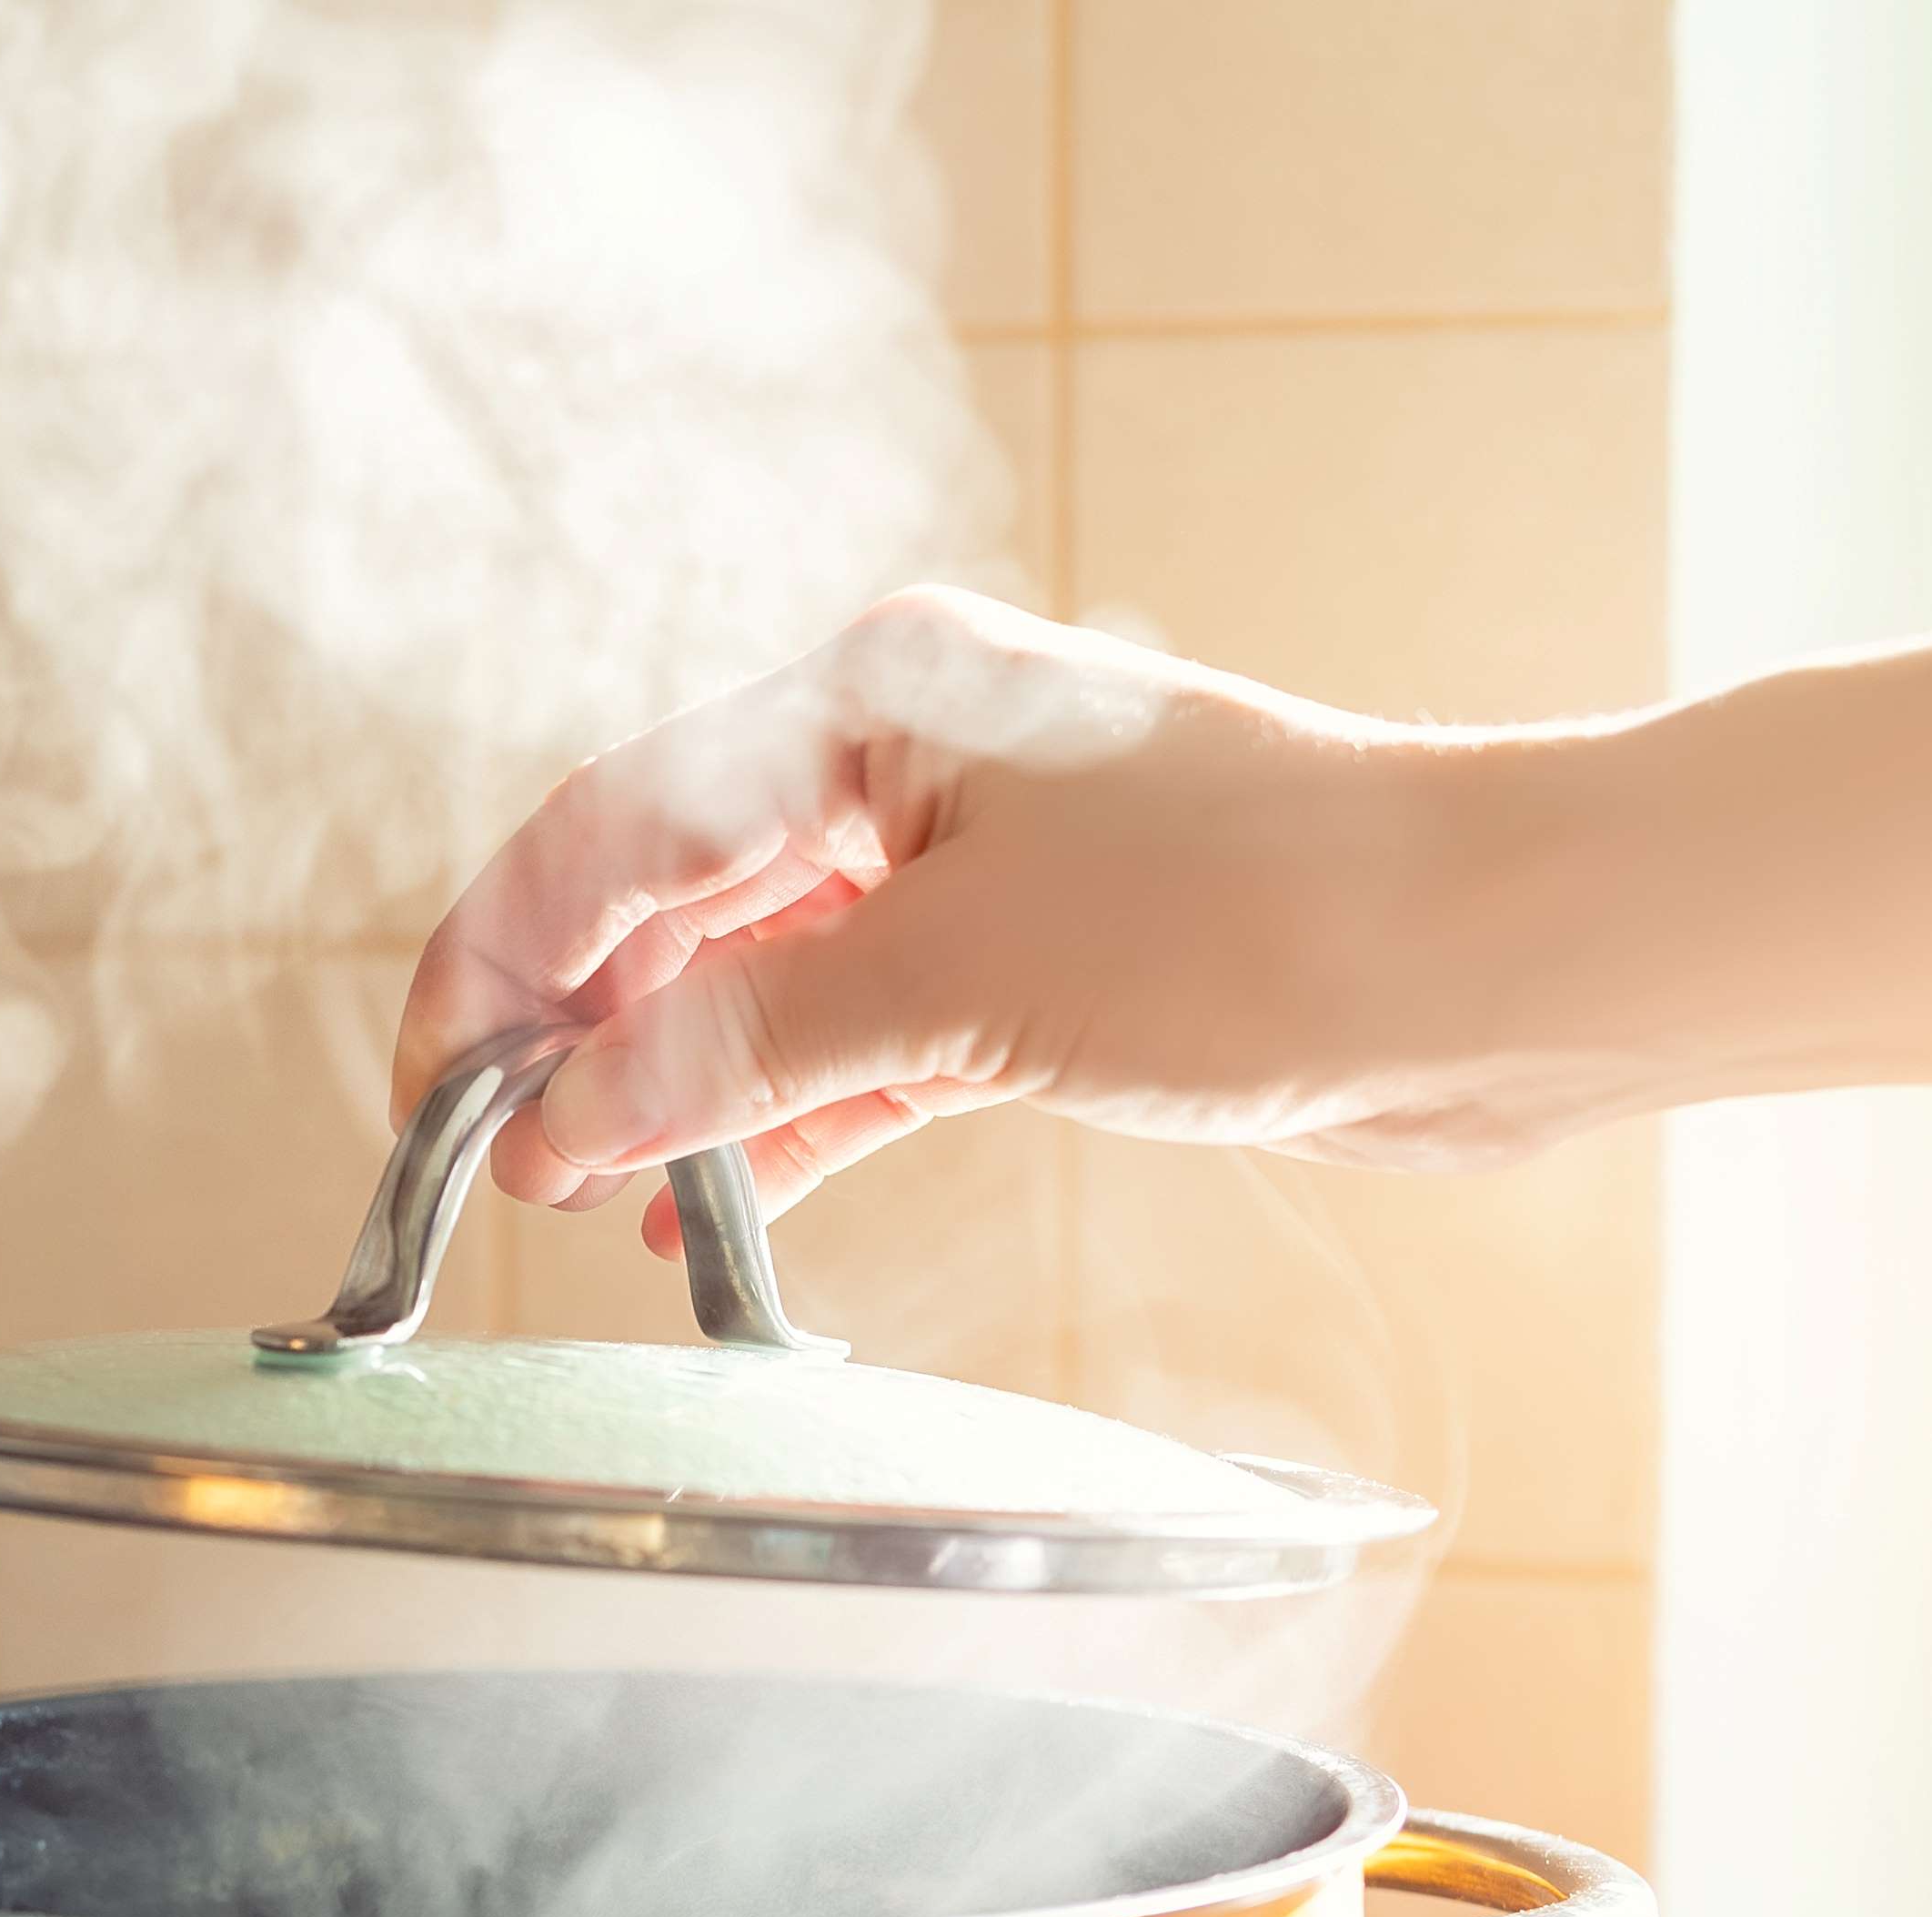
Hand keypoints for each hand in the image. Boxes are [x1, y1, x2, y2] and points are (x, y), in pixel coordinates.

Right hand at [393, 589, 1618, 1247]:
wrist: (1493, 963)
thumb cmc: (1265, 915)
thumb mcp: (957, 985)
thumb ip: (743, 1048)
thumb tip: (566, 1122)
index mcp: (871, 699)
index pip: (618, 828)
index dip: (506, 961)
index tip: (438, 1088)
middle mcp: (907, 766)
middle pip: (672, 901)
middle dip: (572, 1031)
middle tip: (486, 1163)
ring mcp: (969, 874)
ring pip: (757, 982)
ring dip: (667, 1088)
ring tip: (575, 1199)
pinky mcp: (1031, 977)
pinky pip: (851, 1048)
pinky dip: (774, 1122)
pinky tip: (700, 1203)